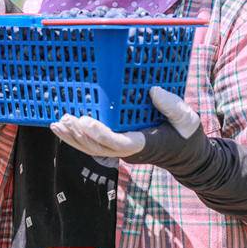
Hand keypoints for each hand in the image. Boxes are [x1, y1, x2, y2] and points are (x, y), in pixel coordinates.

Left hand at [50, 87, 201, 159]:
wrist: (188, 156)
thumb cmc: (187, 135)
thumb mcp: (187, 120)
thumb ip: (172, 106)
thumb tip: (153, 90)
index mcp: (144, 144)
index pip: (118, 144)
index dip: (100, 134)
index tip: (86, 121)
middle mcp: (128, 151)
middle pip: (98, 148)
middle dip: (80, 134)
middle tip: (66, 118)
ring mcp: (120, 151)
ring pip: (91, 149)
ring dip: (73, 137)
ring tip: (58, 123)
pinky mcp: (115, 148)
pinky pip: (91, 147)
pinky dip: (74, 139)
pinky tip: (60, 128)